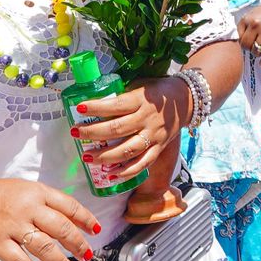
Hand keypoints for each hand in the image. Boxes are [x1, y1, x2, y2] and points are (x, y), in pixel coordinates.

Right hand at [0, 178, 98, 260]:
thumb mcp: (26, 189)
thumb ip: (47, 203)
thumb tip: (71, 220)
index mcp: (37, 192)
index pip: (69, 205)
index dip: (86, 219)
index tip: (95, 230)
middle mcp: (28, 208)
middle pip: (61, 228)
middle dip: (78, 244)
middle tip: (87, 254)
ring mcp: (12, 226)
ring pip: (44, 247)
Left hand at [74, 74, 190, 181]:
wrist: (185, 100)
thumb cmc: (156, 91)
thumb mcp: (139, 85)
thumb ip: (120, 95)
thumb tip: (92, 102)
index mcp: (141, 100)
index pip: (116, 105)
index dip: (96, 107)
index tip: (79, 108)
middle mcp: (147, 119)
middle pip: (118, 129)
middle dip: (93, 133)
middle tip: (75, 133)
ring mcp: (154, 136)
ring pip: (128, 150)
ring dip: (105, 156)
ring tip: (86, 157)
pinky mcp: (159, 148)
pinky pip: (142, 163)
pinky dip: (126, 172)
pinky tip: (110, 174)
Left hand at [239, 0, 260, 58]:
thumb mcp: (251, 14)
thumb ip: (244, 27)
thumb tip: (239, 42)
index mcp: (247, 19)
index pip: (239, 38)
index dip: (242, 41)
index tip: (246, 42)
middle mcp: (256, 25)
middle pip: (246, 45)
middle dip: (249, 48)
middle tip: (252, 47)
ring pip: (256, 51)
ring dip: (257, 53)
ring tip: (259, 51)